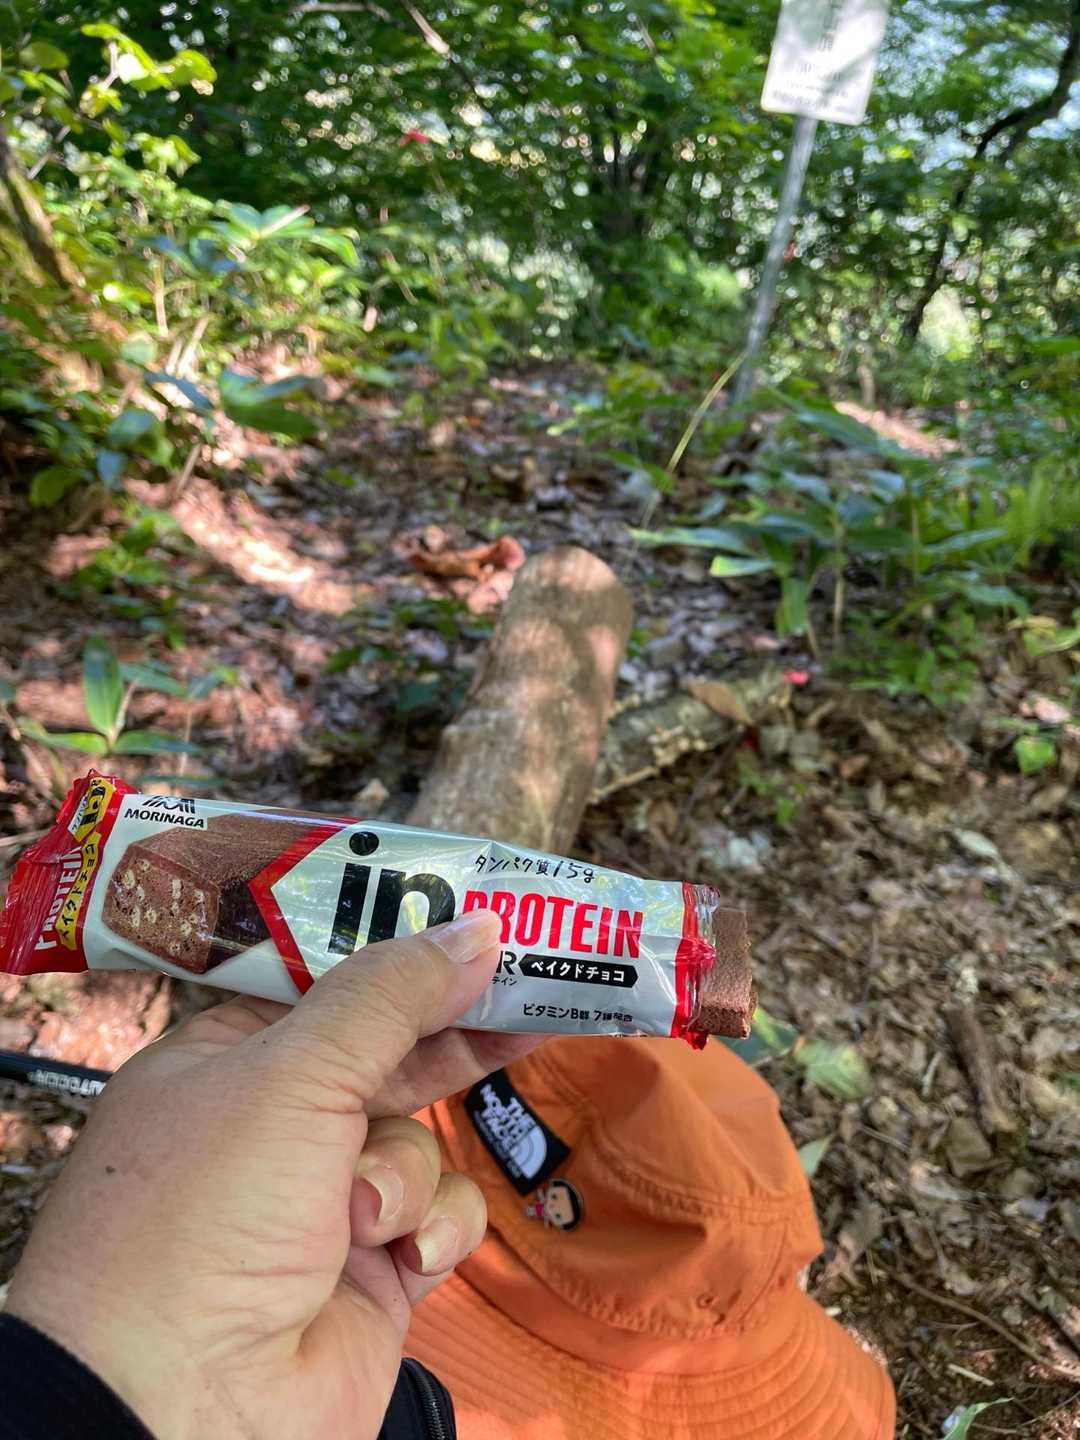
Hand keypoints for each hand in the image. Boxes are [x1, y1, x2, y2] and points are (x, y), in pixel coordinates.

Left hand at [8, 910, 533, 1439]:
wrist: (183, 1408)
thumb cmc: (206, 1216)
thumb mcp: (294, 1074)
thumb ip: (391, 996)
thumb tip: (474, 928)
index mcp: (225, 1063)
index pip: (329, 985)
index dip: (403, 957)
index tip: (477, 928)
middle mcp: (271, 1128)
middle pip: (387, 1056)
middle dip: (450, 1040)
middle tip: (534, 998)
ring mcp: (322, 1204)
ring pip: (419, 1139)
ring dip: (404, 1172)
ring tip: (361, 1214)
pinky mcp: (373, 1270)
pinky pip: (437, 1214)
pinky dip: (428, 1229)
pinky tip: (402, 1255)